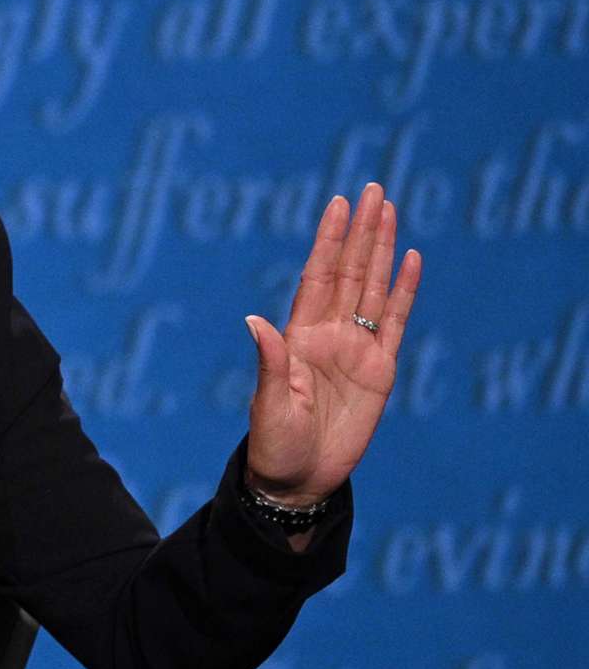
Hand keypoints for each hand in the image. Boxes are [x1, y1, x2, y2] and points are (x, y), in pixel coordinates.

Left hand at [244, 182, 423, 505]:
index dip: (328, 241)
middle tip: (373, 189)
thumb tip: (256, 321)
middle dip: (360, 232)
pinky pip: (397, 323)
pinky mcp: (381, 371)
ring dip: (383, 251)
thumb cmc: (275, 444)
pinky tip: (412, 260)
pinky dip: (405, 291)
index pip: (317, 277)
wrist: (299, 479)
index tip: (338, 204)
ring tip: (391, 211)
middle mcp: (329, 334)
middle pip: (350, 272)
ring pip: (375, 289)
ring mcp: (357, 350)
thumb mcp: (268, 403)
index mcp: (297, 336)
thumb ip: (269, 361)